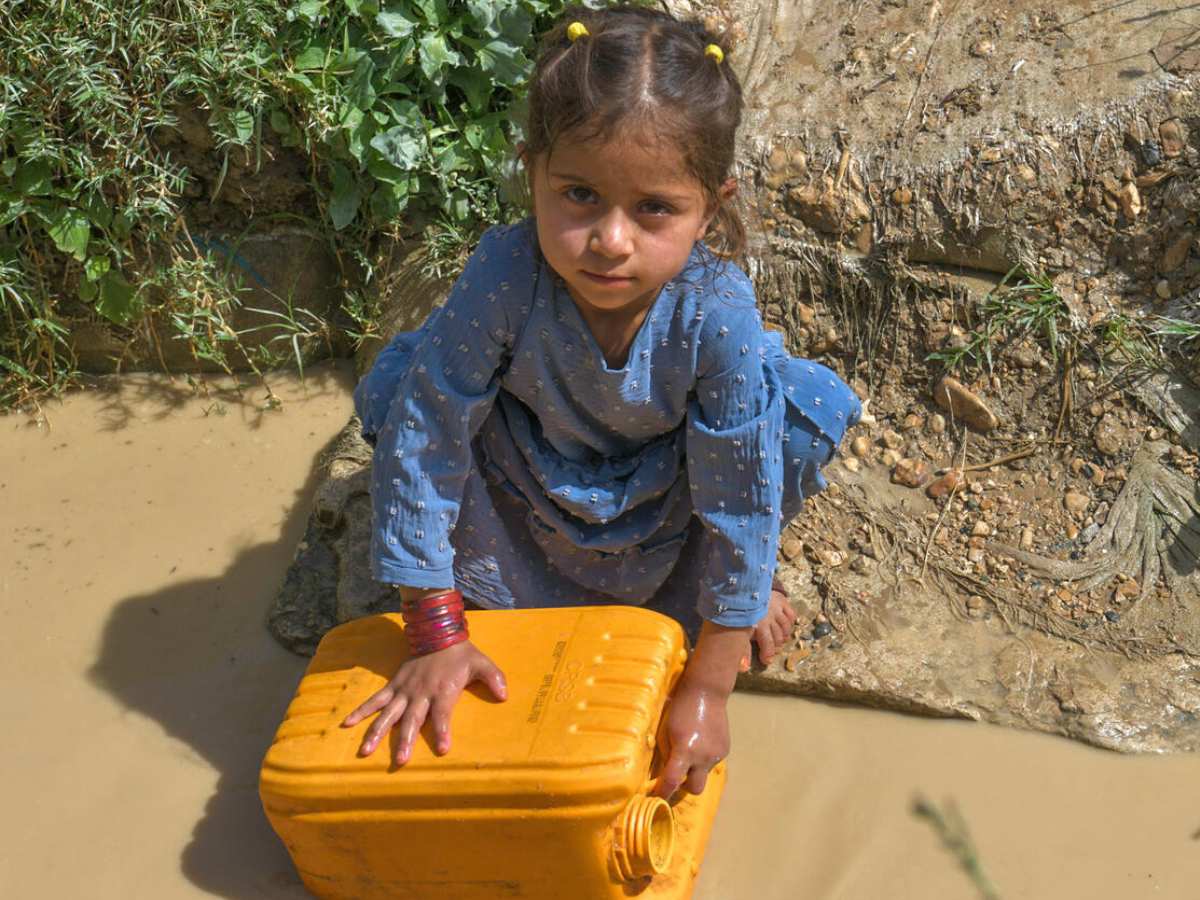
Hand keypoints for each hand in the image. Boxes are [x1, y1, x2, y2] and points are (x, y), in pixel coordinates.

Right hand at [341, 640, 506, 764]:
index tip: (443, 749)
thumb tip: (505, 695)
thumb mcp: (481, 663)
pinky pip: (376, 699)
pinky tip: (347, 723)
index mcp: (442, 690)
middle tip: (400, 760)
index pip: (442, 714)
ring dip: (377, 732)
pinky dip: (361, 710)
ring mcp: (404, 690)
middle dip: (405, 740)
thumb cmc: (461, 654)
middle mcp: (421, 693)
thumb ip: (494, 678)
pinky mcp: (394, 685)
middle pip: (411, 720)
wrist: (438, 633)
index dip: (443, 731)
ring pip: (388, 714)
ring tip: (366, 751)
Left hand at [653, 676, 729, 797]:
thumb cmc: (679, 709)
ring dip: (695, 768)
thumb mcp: (665, 731)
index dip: (663, 793)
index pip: (672, 782)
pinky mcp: (725, 750)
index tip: (656, 798)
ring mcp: (717, 754)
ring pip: (703, 773)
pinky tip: (701, 740)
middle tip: (676, 777)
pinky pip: (711, 762)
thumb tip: (662, 775)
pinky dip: (704, 758)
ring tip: (690, 747)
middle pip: (695, 789)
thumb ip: (665, 755)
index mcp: (685, 750)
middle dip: (684, 788)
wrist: (706, 692)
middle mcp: (703, 756)